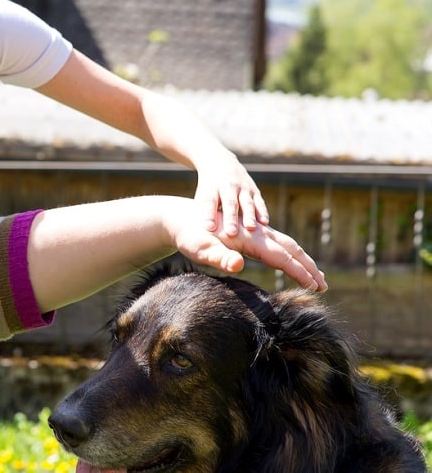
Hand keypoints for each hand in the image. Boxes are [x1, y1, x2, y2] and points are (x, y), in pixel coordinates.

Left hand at [169, 199, 325, 291]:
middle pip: (291, 248)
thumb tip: (238, 265)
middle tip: (324, 285)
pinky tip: (291, 263)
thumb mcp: (200, 249)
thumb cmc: (190, 236)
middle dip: (309, 267)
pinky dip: (291, 254)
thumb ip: (218, 257)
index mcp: (250, 237)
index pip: (281, 256)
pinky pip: (277, 244)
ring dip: (303, 260)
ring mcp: (255, 231)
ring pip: (286, 244)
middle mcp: (257, 232)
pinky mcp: (250, 234)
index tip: (315, 287)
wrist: (180, 218)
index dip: (299, 271)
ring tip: (316, 276)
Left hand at [194, 155, 269, 236]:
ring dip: (249, 216)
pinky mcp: (254, 189)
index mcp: (211, 189)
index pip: (209, 203)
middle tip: (231, 233)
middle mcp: (227, 186)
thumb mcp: (202, 196)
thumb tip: (204, 235)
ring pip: (246, 202)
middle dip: (231, 218)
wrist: (220, 162)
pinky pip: (259, 202)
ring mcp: (242, 187)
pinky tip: (265, 223)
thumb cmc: (208, 188)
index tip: (209, 228)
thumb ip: (203, 213)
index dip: (209, 216)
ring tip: (250, 229)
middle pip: (229, 203)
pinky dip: (262, 212)